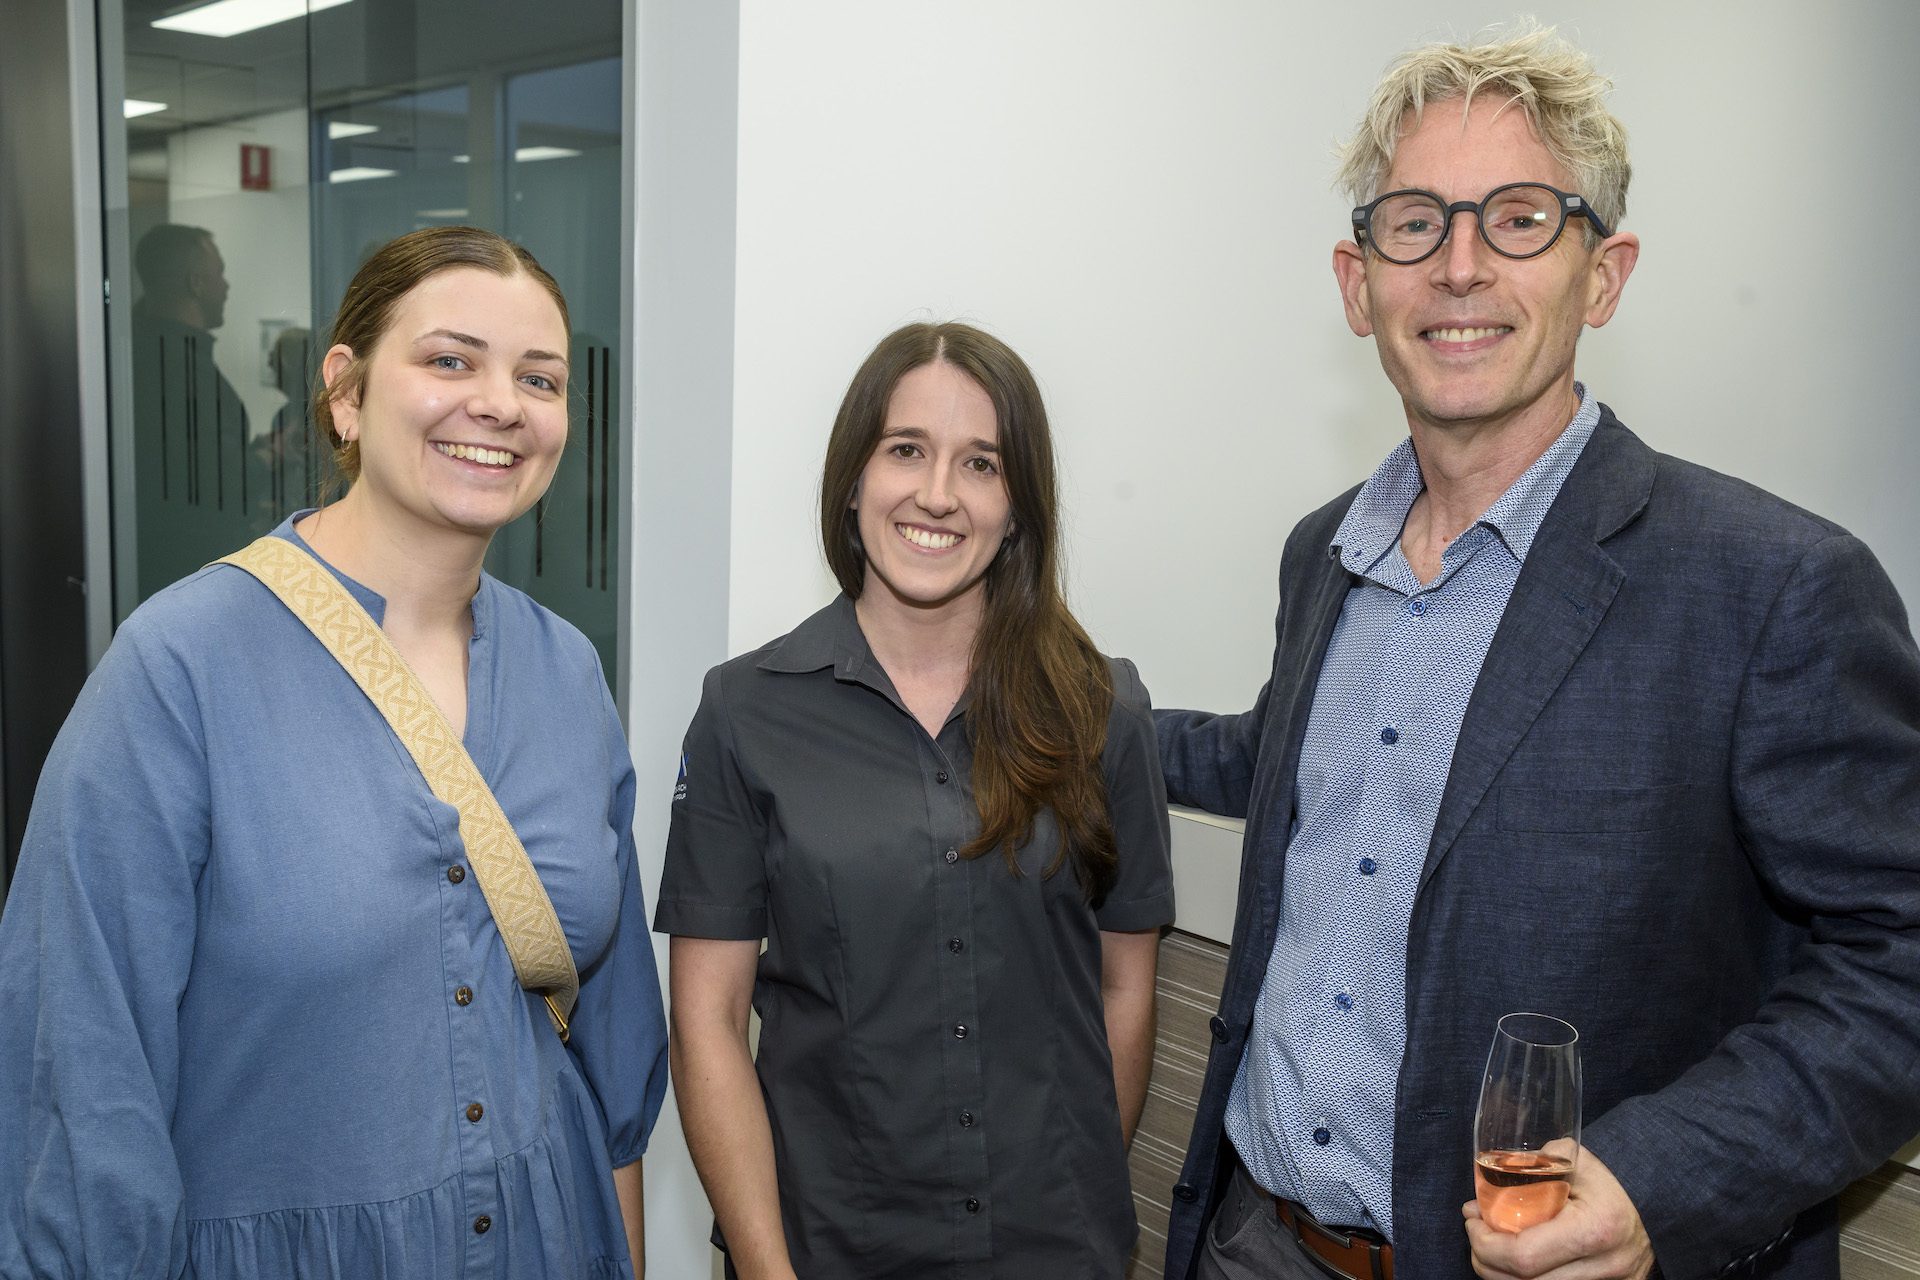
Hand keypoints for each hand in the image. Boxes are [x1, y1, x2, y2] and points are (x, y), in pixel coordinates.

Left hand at [1463, 1144, 1653, 1279]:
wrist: (1654, 1216)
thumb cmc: (1610, 1187)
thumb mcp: (1577, 1161)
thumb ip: (1535, 1163)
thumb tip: (1493, 1175)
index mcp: (1594, 1231)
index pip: (1524, 1256)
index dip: (1486, 1244)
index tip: (1472, 1220)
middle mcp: (1601, 1268)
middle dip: (1484, 1260)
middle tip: (1474, 1233)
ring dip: (1499, 1273)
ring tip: (1488, 1245)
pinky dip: (1522, 1279)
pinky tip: (1511, 1261)